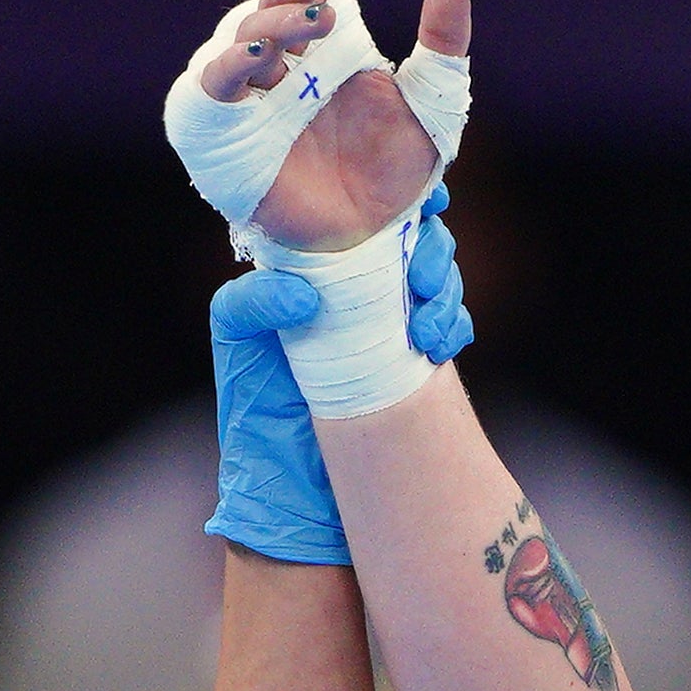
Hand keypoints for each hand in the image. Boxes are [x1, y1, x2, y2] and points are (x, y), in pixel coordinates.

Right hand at [191, 0, 472, 257]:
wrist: (368, 245)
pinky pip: (206, 88)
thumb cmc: (393, 178)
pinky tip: (257, 64)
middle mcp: (283, 57)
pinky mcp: (222, 135)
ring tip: (308, 41)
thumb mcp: (436, 106)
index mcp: (328, 37)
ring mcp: (249, 94)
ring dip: (271, 25)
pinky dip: (226, 68)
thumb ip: (444, 42)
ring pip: (238, 33)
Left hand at [205, 207, 478, 562]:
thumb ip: (250, 303)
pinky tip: (440, 348)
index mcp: (313, 267)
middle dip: (430, 250)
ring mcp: (388, 323)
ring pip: (436, 279)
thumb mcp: (236, 343)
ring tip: (428, 330)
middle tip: (423, 283)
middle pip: (410, 238)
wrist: (298, 495)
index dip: (396, 196)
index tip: (422, 201)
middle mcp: (354, 288)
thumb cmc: (256, 412)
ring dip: (444, 292)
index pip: (360, 214)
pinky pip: (449, 324)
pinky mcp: (414, 360)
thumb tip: (305, 294)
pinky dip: (454, 326)